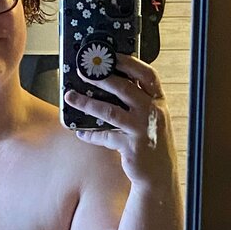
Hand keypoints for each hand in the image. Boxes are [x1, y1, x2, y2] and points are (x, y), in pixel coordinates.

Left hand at [63, 53, 176, 188]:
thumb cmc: (151, 142)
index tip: (111, 55)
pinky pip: (105, 137)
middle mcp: (152, 112)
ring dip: (87, 103)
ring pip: (110, 111)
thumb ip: (137, 102)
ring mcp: (142, 129)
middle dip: (101, 78)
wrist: (159, 175)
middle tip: (82, 71)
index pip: (147, 74)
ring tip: (71, 96)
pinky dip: (91, 134)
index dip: (129, 62)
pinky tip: (81, 132)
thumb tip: (109, 86)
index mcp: (158, 101)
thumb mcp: (150, 118)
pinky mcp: (132, 147)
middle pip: (125, 88)